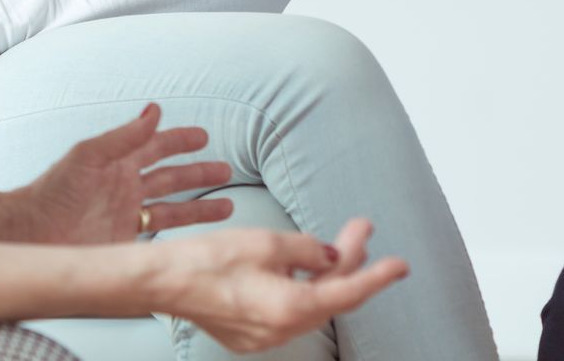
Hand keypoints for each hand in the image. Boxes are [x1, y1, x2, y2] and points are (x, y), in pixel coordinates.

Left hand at [14, 103, 234, 243]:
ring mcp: (127, 215)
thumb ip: (125, 137)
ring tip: (228, 206)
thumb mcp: (89, 156)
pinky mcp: (124, 241)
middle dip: (198, 173)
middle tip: (226, 168)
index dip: (179, 140)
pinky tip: (199, 235)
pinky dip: (181, 234)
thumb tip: (155, 110)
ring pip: (172, 208)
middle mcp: (126, 187)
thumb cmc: (52, 191)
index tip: (203, 137)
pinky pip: (159, 234)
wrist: (30, 235)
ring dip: (199, 206)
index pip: (156, 146)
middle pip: (171, 177)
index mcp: (118, 162)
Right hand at [156, 218, 407, 351]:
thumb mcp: (267, 243)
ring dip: (327, 273)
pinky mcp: (250, 334)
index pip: (348, 292)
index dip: (378, 276)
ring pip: (310, 304)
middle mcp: (282, 330)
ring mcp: (265, 337)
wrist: (162, 282)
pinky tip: (304, 264)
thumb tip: (330, 255)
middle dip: (351, 261)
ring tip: (340, 240)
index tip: (401, 264)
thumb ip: (308, 250)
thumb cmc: (209, 260)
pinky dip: (303, 287)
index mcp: (290, 308)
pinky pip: (289, 311)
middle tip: (362, 226)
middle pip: (331, 296)